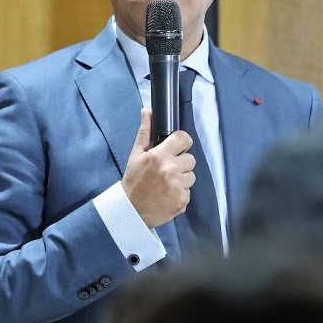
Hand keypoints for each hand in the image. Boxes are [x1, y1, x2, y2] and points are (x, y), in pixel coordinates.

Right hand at [121, 109, 196, 227]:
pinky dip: (180, 193)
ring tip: (166, 183)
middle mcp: (171, 170)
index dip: (182, 142)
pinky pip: (189, 191)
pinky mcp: (182, 200)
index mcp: (160, 156)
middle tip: (167, 169)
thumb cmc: (133, 181)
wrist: (130, 210)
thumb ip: (145, 132)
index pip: (184, 138)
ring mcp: (178, 186)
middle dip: (181, 163)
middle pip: (190, 159)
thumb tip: (147, 111)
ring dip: (182, 179)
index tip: (177, 147)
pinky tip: (167, 194)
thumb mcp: (136, 155)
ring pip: (191, 176)